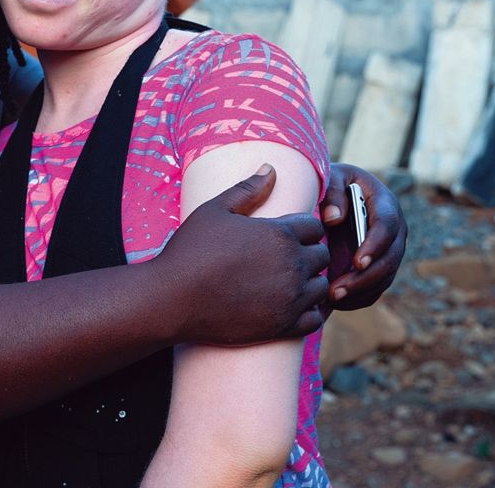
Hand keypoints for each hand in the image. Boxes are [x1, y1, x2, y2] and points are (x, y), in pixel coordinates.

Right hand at [160, 166, 329, 345]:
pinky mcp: (284, 326)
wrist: (172, 299)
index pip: (314, 226)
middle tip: (284, 258)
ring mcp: (291, 298)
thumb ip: (247, 189)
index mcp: (280, 234)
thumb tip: (271, 169)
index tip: (285, 234)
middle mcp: (292, 265)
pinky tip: (289, 305)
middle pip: (322, 255)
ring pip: (321, 287)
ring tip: (286, 282)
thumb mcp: (214, 210)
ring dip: (309, 282)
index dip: (302, 228)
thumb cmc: (190, 250)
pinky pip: (315, 318)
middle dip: (307, 253)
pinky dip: (308, 311)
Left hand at [321, 163, 406, 310]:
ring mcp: (390, 250)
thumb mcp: (331, 178)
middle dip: (365, 277)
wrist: (336, 195)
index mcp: (385, 204)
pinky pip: (376, 287)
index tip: (357, 262)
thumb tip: (333, 218)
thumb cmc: (333, 184)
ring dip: (360, 291)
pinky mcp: (380, 266)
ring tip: (331, 299)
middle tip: (336, 290)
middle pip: (390, 258)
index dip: (375, 246)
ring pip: (384, 277)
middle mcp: (395, 229)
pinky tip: (336, 304)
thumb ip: (331, 192)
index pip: (387, 226)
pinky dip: (359, 298)